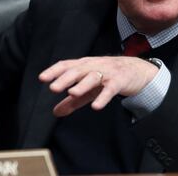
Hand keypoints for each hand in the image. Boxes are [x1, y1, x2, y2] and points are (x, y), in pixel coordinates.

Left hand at [38, 56, 158, 116]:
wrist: (136, 70)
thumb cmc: (107, 77)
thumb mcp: (88, 89)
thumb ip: (72, 101)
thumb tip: (55, 112)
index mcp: (83, 65)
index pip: (66, 65)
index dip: (54, 71)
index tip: (42, 78)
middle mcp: (93, 66)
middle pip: (77, 71)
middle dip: (64, 79)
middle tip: (53, 88)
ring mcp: (107, 73)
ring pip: (93, 77)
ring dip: (82, 85)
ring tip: (72, 93)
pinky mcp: (119, 82)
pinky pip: (110, 89)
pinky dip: (103, 97)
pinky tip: (96, 106)